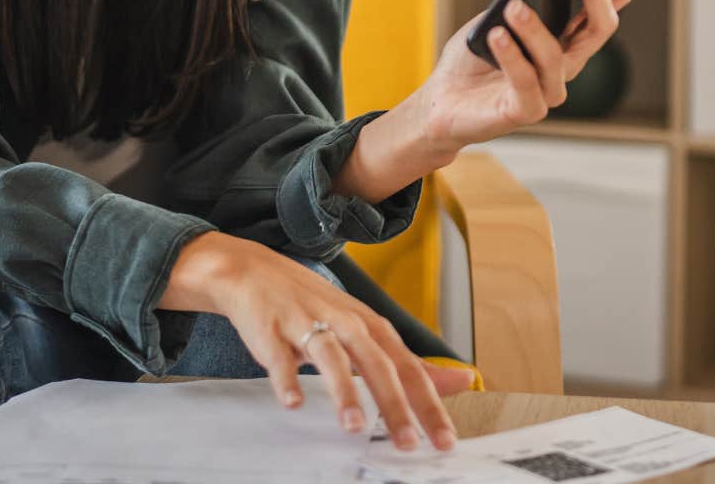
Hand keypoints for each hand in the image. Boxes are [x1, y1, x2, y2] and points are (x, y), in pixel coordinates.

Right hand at [159, 232, 470, 450]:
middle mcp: (344, 323)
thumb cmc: (313, 305)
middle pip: (376, 364)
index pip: (409, 368)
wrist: (254, 271)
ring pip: (331, 358)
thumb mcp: (365, 328)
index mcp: (370, 326)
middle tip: (407, 443)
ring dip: (343, 392)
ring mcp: (307, 324)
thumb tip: (460, 380)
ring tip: (354, 426)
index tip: (444, 439)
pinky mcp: (272, 331)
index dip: (428, 404)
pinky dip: (286, 379)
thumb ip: (408, 361)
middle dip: (394, 405)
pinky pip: (280, 357)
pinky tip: (292, 401)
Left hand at [416, 0, 649, 150]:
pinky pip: (526, 81)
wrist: (442, 101)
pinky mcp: (525, 110)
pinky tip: (496, 35)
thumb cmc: (474, 55)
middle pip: (602, 26)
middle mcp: (568, 63)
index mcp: (569, 36)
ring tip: (513, 6)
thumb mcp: (499, 14)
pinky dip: (512, 56)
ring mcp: (550, 90)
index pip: (612, 1)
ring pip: (559, 56)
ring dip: (535, 28)